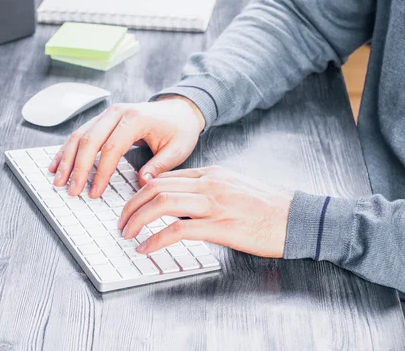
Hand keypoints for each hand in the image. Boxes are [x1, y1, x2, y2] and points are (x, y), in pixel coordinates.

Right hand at [49, 95, 205, 197]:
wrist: (179, 109)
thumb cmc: (179, 129)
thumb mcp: (177, 149)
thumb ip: (159, 167)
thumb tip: (141, 184)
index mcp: (135, 118)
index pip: (111, 148)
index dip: (100, 172)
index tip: (94, 193)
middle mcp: (117, 113)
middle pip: (89, 140)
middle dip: (77, 168)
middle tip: (71, 190)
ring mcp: (107, 114)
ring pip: (79, 136)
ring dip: (66, 159)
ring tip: (58, 180)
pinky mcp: (102, 119)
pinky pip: (80, 133)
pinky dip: (67, 149)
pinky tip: (57, 164)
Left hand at [119, 166, 293, 257]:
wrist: (299, 219)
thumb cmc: (269, 207)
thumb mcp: (235, 187)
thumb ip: (208, 189)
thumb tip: (181, 199)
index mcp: (212, 173)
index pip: (165, 176)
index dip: (141, 191)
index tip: (130, 204)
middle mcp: (209, 184)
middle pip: (156, 186)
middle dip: (131, 204)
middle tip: (121, 220)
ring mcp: (214, 204)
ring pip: (162, 203)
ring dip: (137, 219)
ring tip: (127, 233)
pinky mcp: (220, 227)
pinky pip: (178, 231)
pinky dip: (156, 240)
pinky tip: (146, 248)